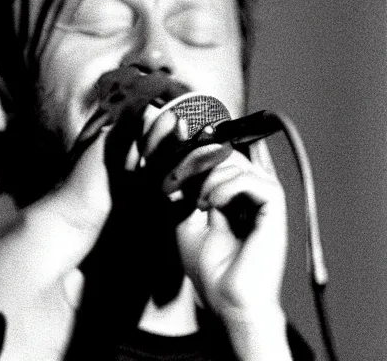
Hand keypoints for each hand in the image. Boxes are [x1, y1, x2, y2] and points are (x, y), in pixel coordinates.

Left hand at [174, 140, 286, 318]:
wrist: (228, 301)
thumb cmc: (211, 269)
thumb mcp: (187, 222)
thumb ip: (188, 193)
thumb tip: (182, 166)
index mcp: (235, 197)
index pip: (225, 159)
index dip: (203, 155)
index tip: (180, 167)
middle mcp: (252, 195)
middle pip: (231, 154)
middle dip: (203, 164)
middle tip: (187, 186)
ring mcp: (264, 201)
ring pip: (241, 163)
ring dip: (212, 177)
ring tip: (201, 203)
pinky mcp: (274, 210)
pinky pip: (253, 180)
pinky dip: (228, 186)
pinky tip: (214, 204)